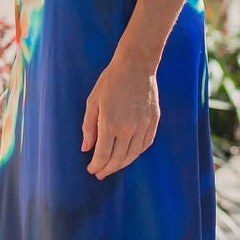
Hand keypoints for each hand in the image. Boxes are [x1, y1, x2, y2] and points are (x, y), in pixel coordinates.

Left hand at [82, 52, 159, 178]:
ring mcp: (143, 126)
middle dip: (107, 169)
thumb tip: (86, 148)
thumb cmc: (110, 81)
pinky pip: (145, 144)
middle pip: (118, 159)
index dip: (96, 166)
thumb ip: (88, 127)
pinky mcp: (153, 122)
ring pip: (133, 155)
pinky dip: (136, 153)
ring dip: (122, 164)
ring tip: (113, 166)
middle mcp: (127, 128)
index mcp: (109, 124)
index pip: (102, 155)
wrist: (136, 66)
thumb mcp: (93, 102)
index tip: (91, 170)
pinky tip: (129, 155)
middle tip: (100, 173)